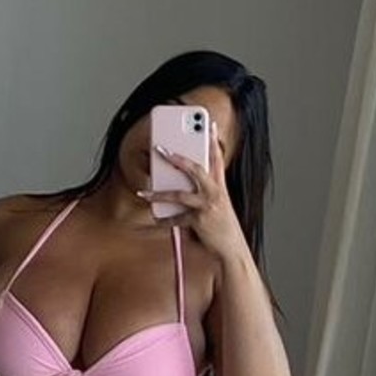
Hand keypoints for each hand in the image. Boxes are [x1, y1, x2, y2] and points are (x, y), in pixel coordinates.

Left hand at [140, 120, 245, 261]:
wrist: (232, 249)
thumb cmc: (222, 227)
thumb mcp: (218, 206)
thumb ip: (204, 193)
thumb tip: (179, 186)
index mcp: (221, 187)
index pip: (217, 159)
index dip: (214, 141)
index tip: (211, 125)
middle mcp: (216, 192)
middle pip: (195, 169)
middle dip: (177, 158)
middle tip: (161, 148)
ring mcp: (208, 205)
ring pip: (179, 194)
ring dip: (158, 194)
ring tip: (144, 192)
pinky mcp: (200, 220)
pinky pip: (176, 219)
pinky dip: (164, 220)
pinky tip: (156, 219)